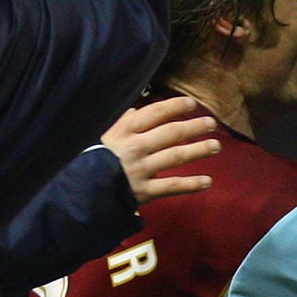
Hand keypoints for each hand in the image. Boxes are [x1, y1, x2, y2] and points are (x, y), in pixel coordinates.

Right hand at [101, 96, 219, 204]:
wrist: (80, 192)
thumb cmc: (93, 162)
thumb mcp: (102, 138)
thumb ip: (120, 123)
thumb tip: (135, 109)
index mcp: (124, 132)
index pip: (153, 114)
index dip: (174, 107)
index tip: (192, 103)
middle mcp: (134, 147)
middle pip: (170, 133)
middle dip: (193, 127)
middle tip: (211, 123)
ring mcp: (140, 169)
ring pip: (175, 156)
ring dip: (198, 150)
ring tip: (216, 146)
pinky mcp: (143, 191)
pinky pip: (171, 186)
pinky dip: (190, 184)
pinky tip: (208, 181)